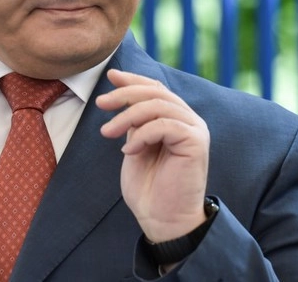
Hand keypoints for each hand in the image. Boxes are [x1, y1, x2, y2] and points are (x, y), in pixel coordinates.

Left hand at [96, 69, 209, 242]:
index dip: (133, 79)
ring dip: (127, 116)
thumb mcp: (135, 145)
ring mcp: (195, 129)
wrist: (163, 220)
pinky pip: (164, 124)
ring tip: (108, 132)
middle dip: (124, 94)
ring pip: (158, 105)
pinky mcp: (196, 142)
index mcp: (176, 119)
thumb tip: (121, 94)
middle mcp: (189, 120)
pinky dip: (142, 134)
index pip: (156, 89)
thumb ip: (135, 121)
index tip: (110, 76)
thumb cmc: (149, 187)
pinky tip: (128, 151)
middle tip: (100, 104)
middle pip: (156, 92)